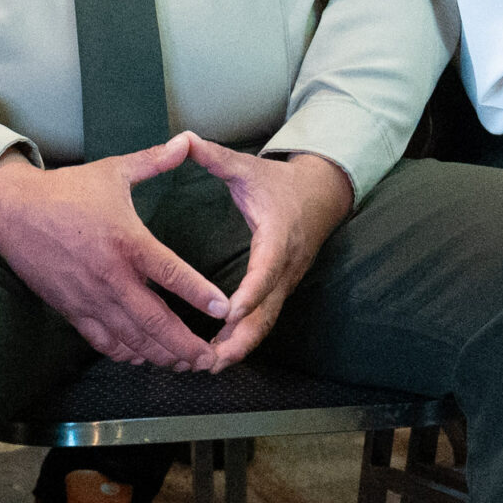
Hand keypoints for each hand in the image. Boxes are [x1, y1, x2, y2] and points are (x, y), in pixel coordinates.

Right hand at [0, 134, 230, 371]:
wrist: (12, 212)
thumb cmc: (66, 191)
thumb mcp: (112, 171)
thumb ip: (153, 162)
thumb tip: (186, 142)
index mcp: (126, 240)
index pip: (170, 273)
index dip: (199, 294)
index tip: (224, 308)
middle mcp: (111, 276)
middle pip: (155, 321)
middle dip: (185, 344)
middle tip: (210, 358)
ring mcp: (90, 298)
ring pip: (131, 339)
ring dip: (160, 355)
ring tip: (185, 364)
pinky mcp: (72, 310)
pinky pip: (103, 341)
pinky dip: (126, 354)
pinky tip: (143, 358)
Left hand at [184, 138, 350, 370]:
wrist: (320, 196)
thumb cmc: (277, 183)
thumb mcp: (247, 166)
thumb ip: (214, 156)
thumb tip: (183, 138)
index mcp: (279, 236)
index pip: (267, 269)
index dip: (251, 293)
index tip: (230, 312)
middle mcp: (286, 266)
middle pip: (267, 310)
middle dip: (241, 337)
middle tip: (211, 358)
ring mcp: (286, 282)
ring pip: (267, 322)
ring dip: (241, 345)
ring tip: (208, 365)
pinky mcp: (281, 290)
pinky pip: (265, 320)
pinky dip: (244, 339)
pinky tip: (219, 354)